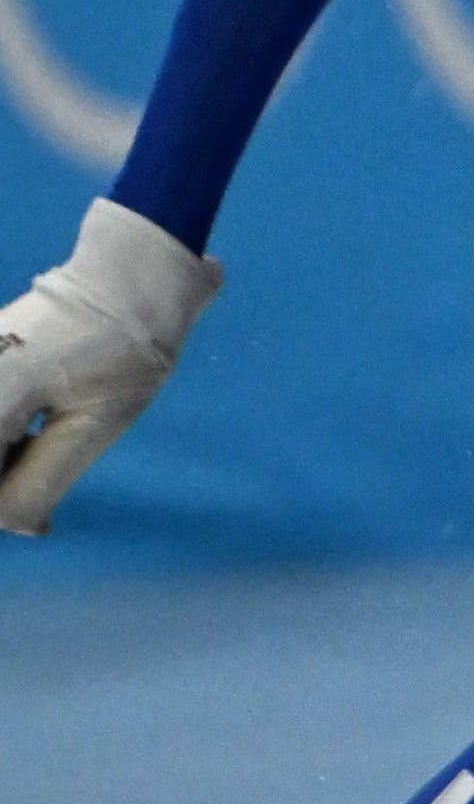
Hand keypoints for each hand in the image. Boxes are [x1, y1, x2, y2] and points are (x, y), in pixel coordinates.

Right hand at [0, 201, 221, 536]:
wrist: (132, 277)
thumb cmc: (123, 347)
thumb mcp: (94, 425)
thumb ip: (42, 479)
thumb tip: (16, 526)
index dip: (6, 504)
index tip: (33, 515)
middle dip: (5, 480)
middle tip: (45, 475)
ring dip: (6, 458)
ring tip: (46, 440)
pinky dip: (7, 436)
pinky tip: (31, 430)